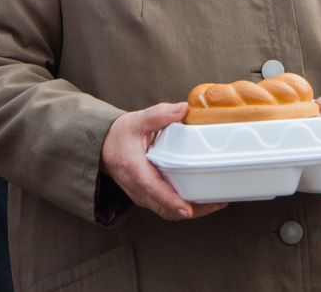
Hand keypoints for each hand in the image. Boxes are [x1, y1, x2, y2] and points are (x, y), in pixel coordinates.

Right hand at [100, 102, 226, 220]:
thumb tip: (183, 108)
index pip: (152, 188)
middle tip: (217, 202)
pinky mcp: (147, 196)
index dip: (170, 200)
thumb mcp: (137, 120)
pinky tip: (202, 199)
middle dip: (192, 210)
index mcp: (134, 168)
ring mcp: (142, 195)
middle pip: (165, 207)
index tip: (187, 208)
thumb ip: (159, 114)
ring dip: (191, 211)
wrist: (104, 147)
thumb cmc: (120, 135)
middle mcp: (137, 187)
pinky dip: (184, 207)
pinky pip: (166, 208)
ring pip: (167, 211)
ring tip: (216, 202)